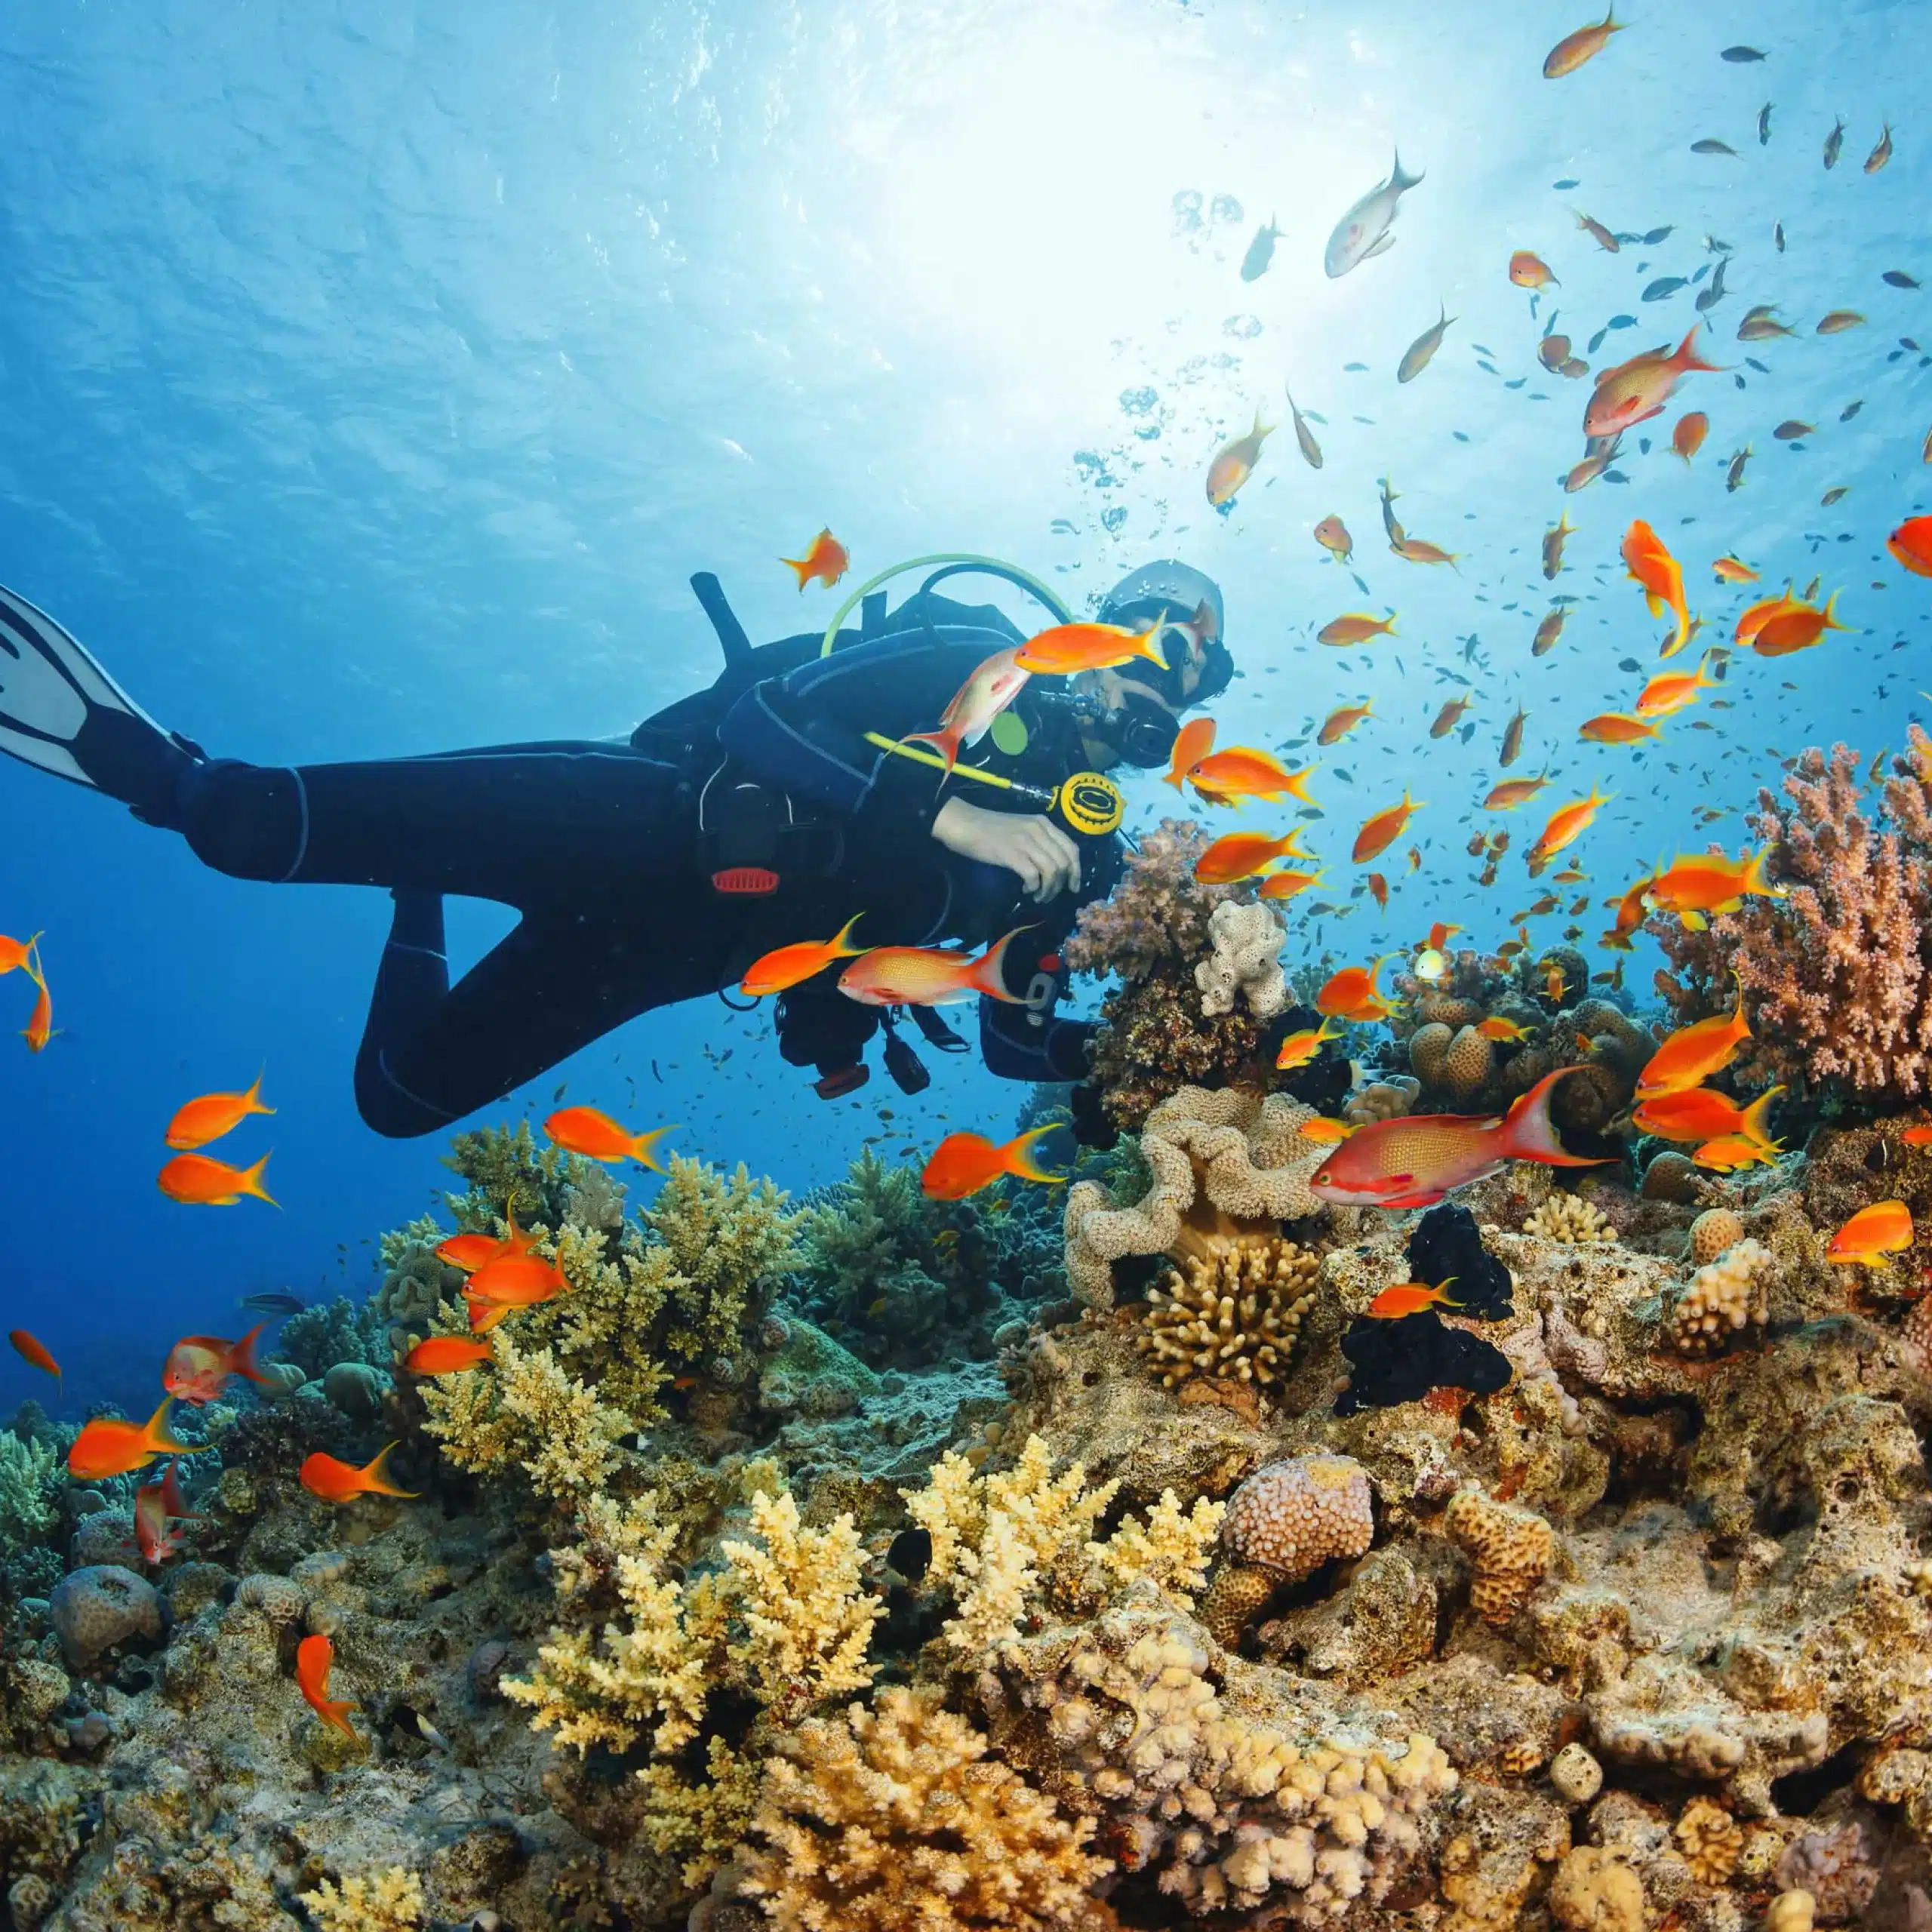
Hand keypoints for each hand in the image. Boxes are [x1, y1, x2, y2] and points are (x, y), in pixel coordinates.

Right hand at [931, 797, 1080, 903]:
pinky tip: (1026, 889)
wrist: (965, 824)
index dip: (1076, 871)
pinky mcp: (1012, 853)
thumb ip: (1040, 841)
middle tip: (1050, 895)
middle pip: (1064, 862)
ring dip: (1048, 889)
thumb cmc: (991, 829)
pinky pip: (1034, 875)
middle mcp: (1039, 830)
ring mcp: (1025, 841)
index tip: (1073, 887)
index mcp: (1044, 823)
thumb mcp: (1022, 828)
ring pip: (1052, 871)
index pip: (1072, 848)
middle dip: (1062, 885)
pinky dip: (1034, 887)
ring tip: (1038, 896)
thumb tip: (1055, 867)